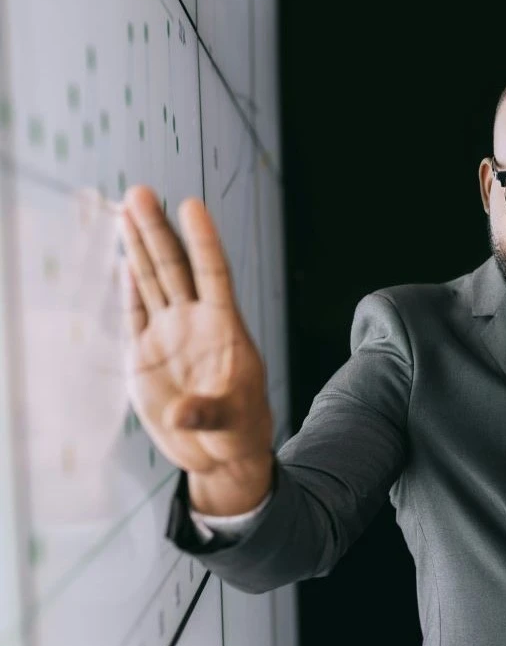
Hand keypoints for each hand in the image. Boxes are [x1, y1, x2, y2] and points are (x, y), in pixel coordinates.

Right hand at [120, 186, 272, 513]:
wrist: (221, 453)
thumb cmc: (240, 432)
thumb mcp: (231, 424)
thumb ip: (208, 414)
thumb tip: (183, 413)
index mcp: (225, 329)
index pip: (213, 274)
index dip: (203, 241)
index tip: (192, 205)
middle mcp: (196, 323)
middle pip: (175, 268)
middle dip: (157, 230)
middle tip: (141, 192)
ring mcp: (170, 335)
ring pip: (153, 281)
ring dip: (140, 246)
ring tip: (128, 207)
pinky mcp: (147, 355)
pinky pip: (136, 312)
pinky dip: (130, 287)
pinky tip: (126, 259)